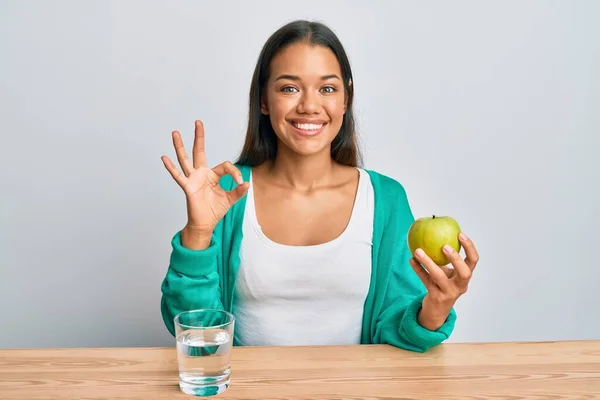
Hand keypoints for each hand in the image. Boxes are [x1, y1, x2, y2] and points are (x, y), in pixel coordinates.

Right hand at [161, 120, 248, 244]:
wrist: (205, 223)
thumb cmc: (215, 210)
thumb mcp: (230, 200)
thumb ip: (238, 192)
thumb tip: (246, 184)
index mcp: (213, 175)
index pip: (225, 166)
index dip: (234, 173)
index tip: (240, 183)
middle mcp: (201, 174)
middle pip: (199, 151)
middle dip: (199, 137)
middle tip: (198, 122)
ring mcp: (193, 179)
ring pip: (185, 159)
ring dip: (180, 146)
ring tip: (175, 132)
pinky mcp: (187, 187)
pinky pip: (178, 176)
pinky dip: (171, 167)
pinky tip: (164, 157)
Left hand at [409, 232, 479, 329]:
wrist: (437, 309)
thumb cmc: (442, 284)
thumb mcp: (447, 271)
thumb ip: (444, 257)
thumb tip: (434, 230)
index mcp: (465, 277)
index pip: (473, 261)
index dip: (469, 247)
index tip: (460, 234)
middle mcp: (460, 286)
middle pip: (464, 272)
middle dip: (456, 259)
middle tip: (443, 246)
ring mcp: (448, 293)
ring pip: (439, 277)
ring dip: (428, 262)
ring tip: (418, 250)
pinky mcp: (435, 297)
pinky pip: (425, 280)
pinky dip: (417, 269)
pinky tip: (411, 260)